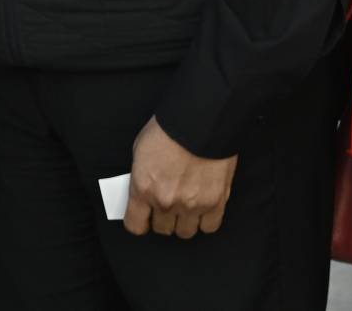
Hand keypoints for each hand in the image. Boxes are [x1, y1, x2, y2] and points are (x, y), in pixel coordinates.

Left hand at [124, 116, 237, 239]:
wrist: (201, 119)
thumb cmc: (169, 129)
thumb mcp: (141, 150)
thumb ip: (142, 178)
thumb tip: (144, 192)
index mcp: (143, 188)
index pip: (136, 225)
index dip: (140, 222)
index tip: (144, 217)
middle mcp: (166, 201)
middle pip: (163, 229)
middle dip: (164, 218)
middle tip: (168, 204)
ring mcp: (192, 205)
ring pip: (186, 232)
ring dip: (185, 221)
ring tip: (187, 205)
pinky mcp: (216, 203)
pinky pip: (209, 227)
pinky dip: (206, 220)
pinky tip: (204, 207)